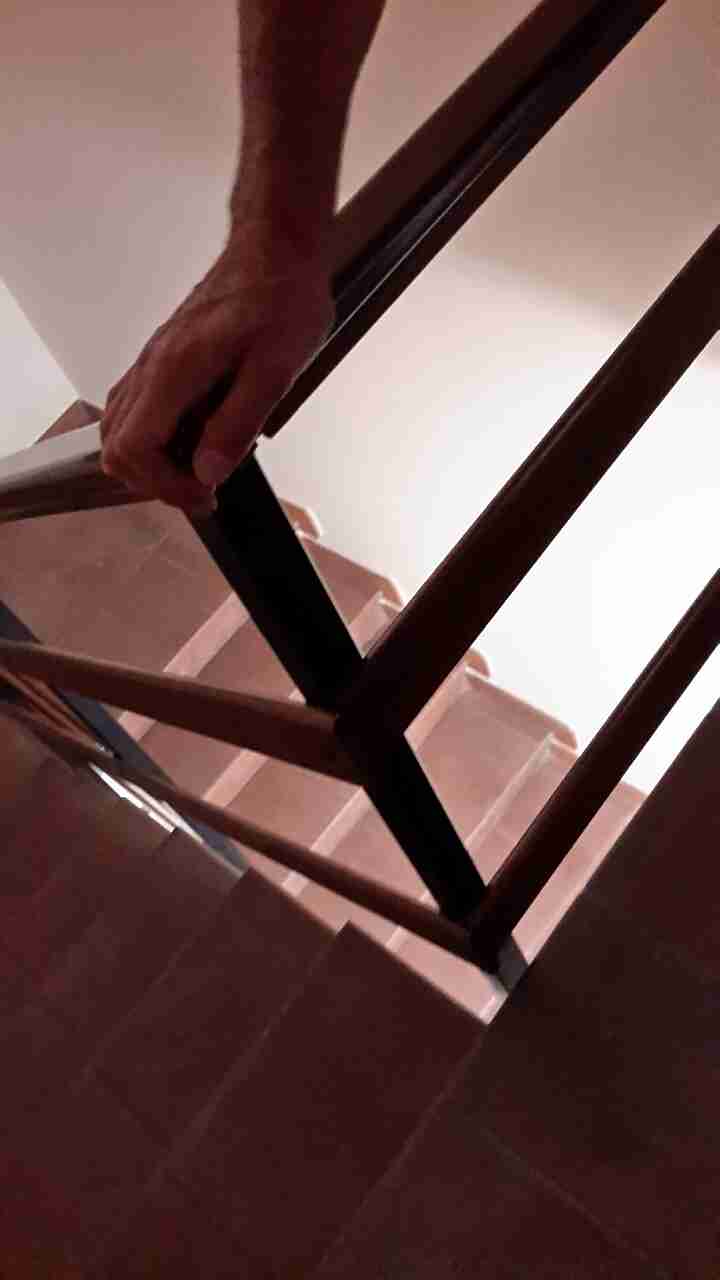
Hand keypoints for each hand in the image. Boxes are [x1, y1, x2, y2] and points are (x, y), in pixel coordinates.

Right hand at [100, 234, 332, 514]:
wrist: (274, 248)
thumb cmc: (282, 297)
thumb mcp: (276, 368)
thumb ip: (237, 423)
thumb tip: (208, 472)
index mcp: (175, 371)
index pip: (135, 449)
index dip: (164, 485)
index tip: (205, 494)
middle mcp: (152, 366)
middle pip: (114, 447)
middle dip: (155, 481)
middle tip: (202, 488)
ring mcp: (152, 361)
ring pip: (118, 429)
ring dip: (150, 461)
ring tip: (197, 469)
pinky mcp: (161, 358)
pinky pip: (134, 408)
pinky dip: (152, 437)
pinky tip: (193, 439)